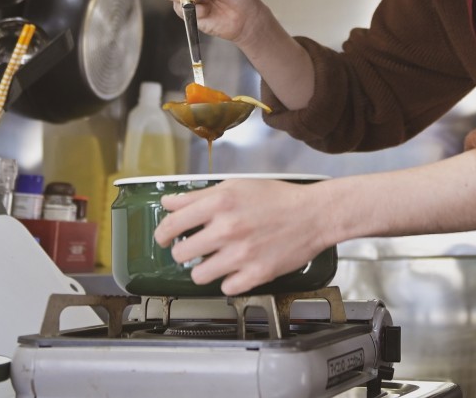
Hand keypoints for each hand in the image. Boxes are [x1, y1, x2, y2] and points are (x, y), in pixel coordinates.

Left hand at [153, 179, 333, 294]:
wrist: (313, 214)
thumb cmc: (277, 198)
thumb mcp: (235, 186)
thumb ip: (198, 196)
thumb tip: (169, 203)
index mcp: (220, 203)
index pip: (172, 223)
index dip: (162, 233)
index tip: (163, 237)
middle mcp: (228, 229)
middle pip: (180, 253)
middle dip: (183, 251)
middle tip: (194, 248)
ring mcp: (241, 254)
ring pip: (198, 275)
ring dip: (204, 269)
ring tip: (216, 260)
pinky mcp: (256, 274)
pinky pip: (226, 288)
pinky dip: (230, 280)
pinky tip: (238, 268)